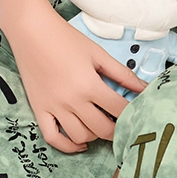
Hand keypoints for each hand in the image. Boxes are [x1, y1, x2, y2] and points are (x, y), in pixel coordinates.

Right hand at [2, 3, 147, 153]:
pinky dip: (67, 146)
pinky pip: (52, 138)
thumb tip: (145, 88)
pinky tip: (80, 143)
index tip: (138, 114)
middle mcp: (72, 101)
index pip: (119, 110)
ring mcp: (54, 108)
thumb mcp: (98, 54)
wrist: (31, 32)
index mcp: (90, 85)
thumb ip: (122, 74)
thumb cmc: (66, 39)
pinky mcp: (39, 110)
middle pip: (102, 129)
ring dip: (95, 136)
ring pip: (80, 137)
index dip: (133, 114)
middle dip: (117, 130)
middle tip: (122, 125)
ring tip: (101, 126)